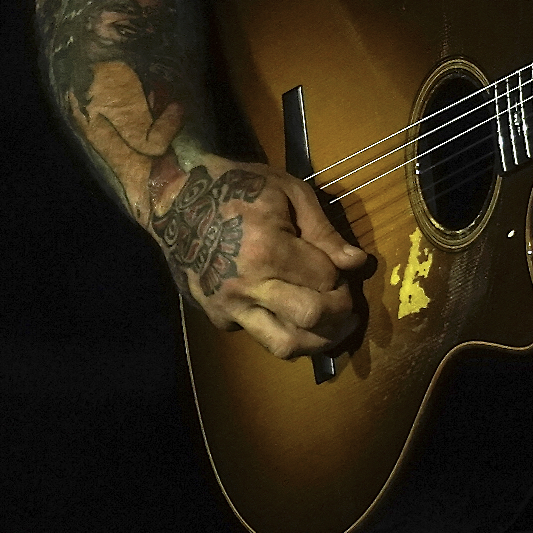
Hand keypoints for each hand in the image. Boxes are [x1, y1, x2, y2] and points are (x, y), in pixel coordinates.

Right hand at [148, 157, 368, 358]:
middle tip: (347, 303)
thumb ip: (324, 231)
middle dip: (339, 313)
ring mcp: (229, 306)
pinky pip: (260, 337)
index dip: (343, 277)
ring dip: (318, 341)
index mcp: (267, 249)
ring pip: (284, 345)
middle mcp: (247, 285)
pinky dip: (283, 331)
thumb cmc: (237, 187)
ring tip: (334, 328)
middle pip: (310, 318)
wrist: (175, 201)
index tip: (344, 268)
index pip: (325, 280)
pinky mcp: (218, 317)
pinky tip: (291, 314)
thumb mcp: (288, 192)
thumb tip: (357, 262)